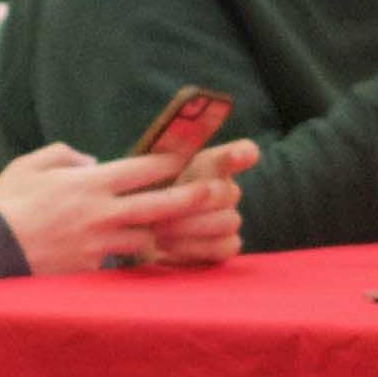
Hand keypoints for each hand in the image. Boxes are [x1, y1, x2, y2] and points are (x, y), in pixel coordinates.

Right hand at [0, 144, 206, 274]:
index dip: (169, 161)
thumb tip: (92, 161)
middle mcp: (101, 214)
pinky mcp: (91, 270)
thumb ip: (65, 156)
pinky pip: (119, 261)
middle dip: (193, 198)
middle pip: (158, 205)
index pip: (141, 169)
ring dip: (164, 231)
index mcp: (89, 183)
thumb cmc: (5, 205)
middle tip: (220, 193)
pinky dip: (130, 255)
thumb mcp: (29, 165)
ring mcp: (98, 245)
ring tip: (190, 227)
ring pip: (146, 237)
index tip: (190, 155)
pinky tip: (142, 253)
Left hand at [143, 141, 262, 267]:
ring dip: (189, 227)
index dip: (241, 153)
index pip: (243, 152)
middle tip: (162, 212)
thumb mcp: (148, 174)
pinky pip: (223, 248)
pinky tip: (170, 248)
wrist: (134, 235)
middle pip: (228, 192)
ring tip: (158, 233)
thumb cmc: (144, 198)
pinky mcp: (226, 248)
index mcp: (211, 165)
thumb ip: (168, 151)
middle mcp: (226, 191)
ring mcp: (229, 220)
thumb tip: (178, 127)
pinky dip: (193, 248)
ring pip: (227, 221)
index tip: (236, 155)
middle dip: (194, 202)